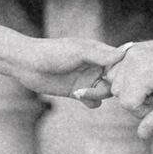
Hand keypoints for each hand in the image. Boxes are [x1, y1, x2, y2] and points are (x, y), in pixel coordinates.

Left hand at [12, 37, 126, 106]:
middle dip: (112, 87)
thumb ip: (102, 55)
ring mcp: (87, 79)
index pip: (122, 63)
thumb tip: (126, 53)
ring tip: (81, 92)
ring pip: (105, 92)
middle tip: (99, 88)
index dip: (125, 72)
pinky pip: (93, 101)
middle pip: (116, 81)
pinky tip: (78, 96)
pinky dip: (91, 101)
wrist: (27, 63)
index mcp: (100, 52)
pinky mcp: (77, 92)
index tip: (117, 78)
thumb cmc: (52, 52)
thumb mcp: (78, 52)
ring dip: (98, 95)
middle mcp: (96, 66)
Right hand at [87, 17, 152, 137]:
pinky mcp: (128, 50)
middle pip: (119, 94)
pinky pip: (115, 71)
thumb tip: (141, 135)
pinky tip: (144, 78)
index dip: (143, 111)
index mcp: (143, 73)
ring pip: (115, 84)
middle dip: (136, 100)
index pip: (127, 105)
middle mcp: (131, 60)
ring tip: (152, 84)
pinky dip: (125, 79)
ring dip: (129, 89)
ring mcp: (128, 53)